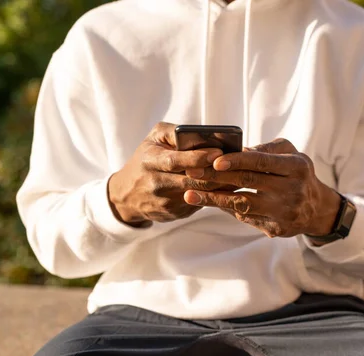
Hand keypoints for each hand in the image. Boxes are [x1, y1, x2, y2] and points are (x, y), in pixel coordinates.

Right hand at [108, 122, 233, 225]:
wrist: (126, 195)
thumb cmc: (146, 159)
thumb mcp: (153, 139)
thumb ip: (175, 132)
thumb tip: (202, 133)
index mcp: (150, 161)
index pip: (176, 161)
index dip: (198, 158)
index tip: (218, 152)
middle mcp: (156, 184)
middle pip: (192, 180)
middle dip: (215, 173)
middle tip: (236, 165)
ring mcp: (165, 202)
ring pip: (199, 194)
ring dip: (220, 186)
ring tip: (237, 174)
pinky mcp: (174, 214)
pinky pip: (199, 203)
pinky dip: (214, 195)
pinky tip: (227, 187)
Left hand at [183, 138, 340, 237]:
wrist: (317, 209)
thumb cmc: (297, 174)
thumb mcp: (290, 154)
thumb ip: (266, 149)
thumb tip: (237, 149)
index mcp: (297, 167)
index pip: (262, 162)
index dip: (237, 161)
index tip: (214, 161)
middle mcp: (293, 191)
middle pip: (248, 183)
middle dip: (216, 178)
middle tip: (192, 173)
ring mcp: (284, 212)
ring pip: (242, 205)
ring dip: (213, 199)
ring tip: (190, 194)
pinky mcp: (276, 229)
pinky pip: (245, 218)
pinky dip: (225, 209)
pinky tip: (208, 203)